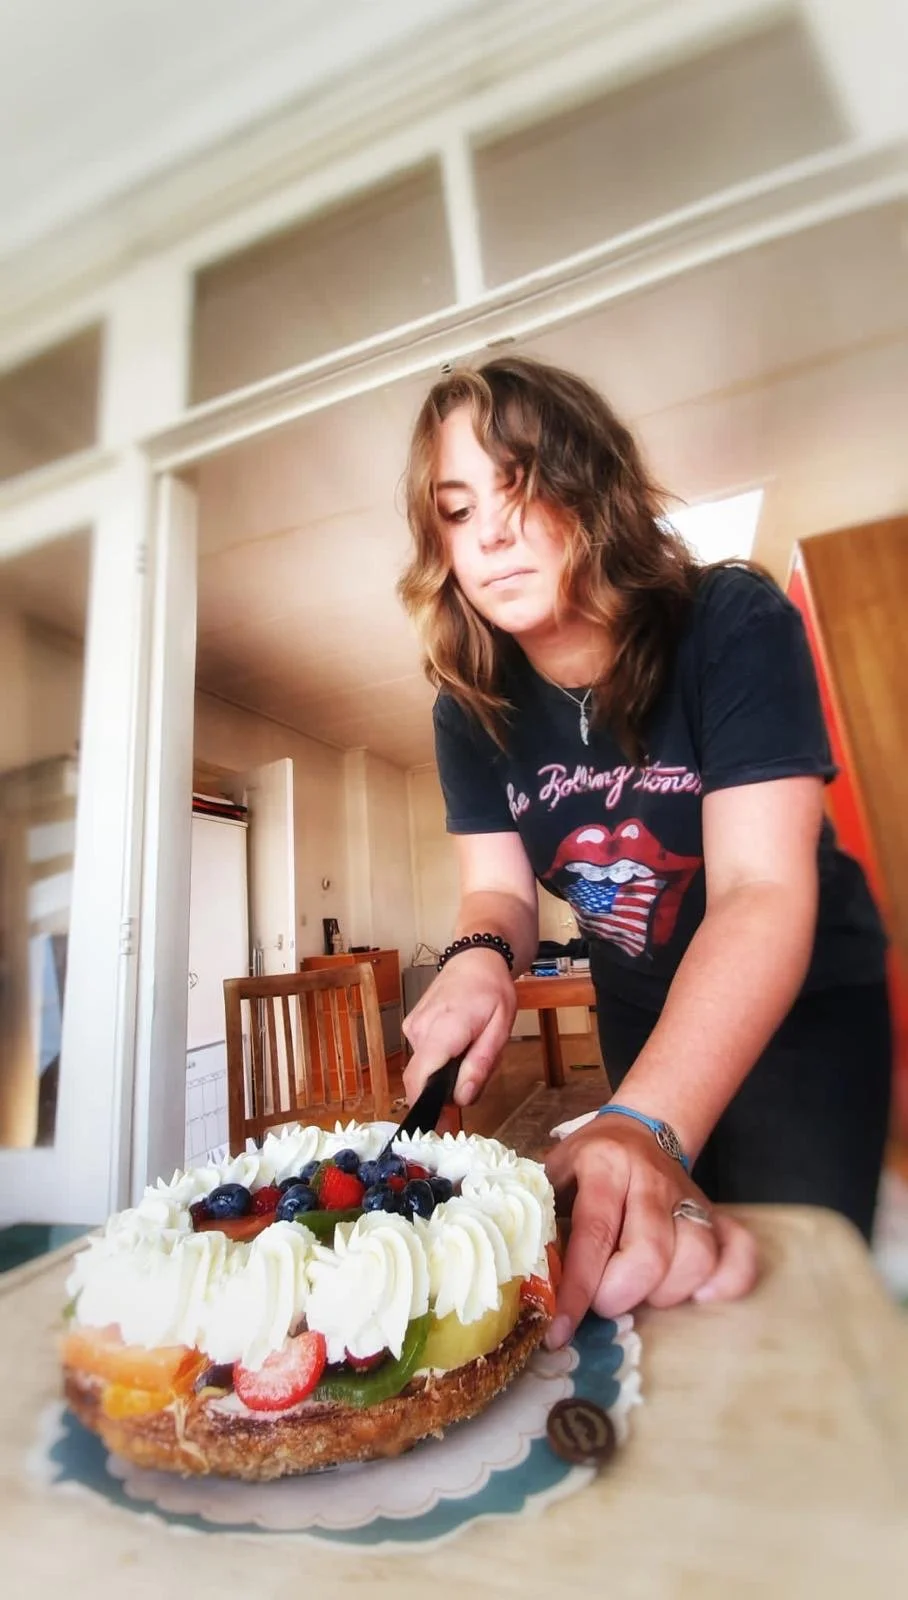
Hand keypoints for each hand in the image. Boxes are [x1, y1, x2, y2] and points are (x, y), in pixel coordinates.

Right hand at [402, 949, 516, 1106]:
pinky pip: (425, 1056)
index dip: (426, 1107)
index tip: (442, 1125)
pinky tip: (461, 1041)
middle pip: (426, 1080)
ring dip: (449, 1071)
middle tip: (479, 1073)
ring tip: (474, 1049)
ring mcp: (413, 1028)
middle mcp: (420, 1030)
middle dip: (450, 1088)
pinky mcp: (412, 1027)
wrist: (475, 959)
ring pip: (427, 1069)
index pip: (419, 1080)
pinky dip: (443, 1058)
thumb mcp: (500, 1029)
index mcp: (443, 1030)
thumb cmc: (492, 991)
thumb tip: (460, 1099)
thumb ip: (480, 1065)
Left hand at [543, 1117, 758, 1347]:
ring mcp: (691, 1197)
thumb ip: (537, 1215)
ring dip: (667, 1294)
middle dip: (621, 1294)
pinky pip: (739, 1252)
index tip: (560, 1331)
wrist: (641, 1129)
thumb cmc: (587, 1163)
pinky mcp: (718, 1214)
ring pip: (697, 1259)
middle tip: (604, 1299)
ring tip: (643, 1292)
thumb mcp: (553, 1172)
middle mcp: (652, 1181)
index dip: (578, 1288)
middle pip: (651, 1254)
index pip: (594, 1234)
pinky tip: (699, 1295)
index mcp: (605, 1166)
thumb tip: (521, 1277)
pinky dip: (726, 1283)